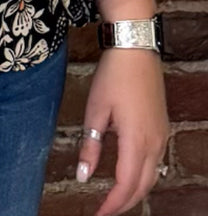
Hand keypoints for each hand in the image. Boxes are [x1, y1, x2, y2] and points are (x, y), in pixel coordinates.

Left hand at [78, 48, 169, 214]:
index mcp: (137, 141)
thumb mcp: (95, 110)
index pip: (126, 185)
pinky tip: (128, 176)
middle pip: (142, 187)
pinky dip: (142, 176)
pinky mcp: (162, 128)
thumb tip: (83, 176)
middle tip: (103, 211)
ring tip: (114, 199)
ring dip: (134, 192)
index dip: (112, 205)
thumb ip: (90, 146)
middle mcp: (155, 143)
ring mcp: (162, 136)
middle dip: (123, 204)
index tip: (97, 215)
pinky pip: (155, 162)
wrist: (135, 47)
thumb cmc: (114, 75)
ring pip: (152, 177)